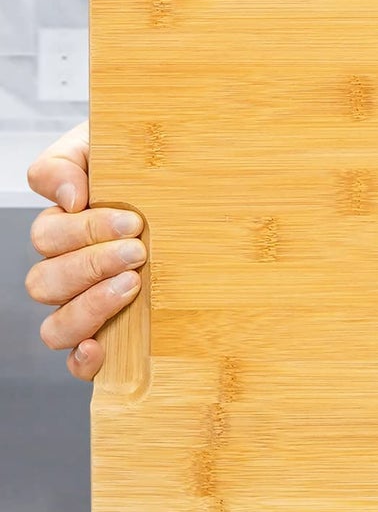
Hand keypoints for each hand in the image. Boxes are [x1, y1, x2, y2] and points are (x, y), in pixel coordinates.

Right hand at [24, 120, 148, 381]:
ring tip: (133, 285)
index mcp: (65, 228)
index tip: (134, 221)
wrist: (196, 197)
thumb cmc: (148, 177)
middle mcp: (68, 272)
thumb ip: (71, 162)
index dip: (84, 230)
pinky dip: (82, 358)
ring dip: (90, 306)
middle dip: (92, 265)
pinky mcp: (108, 338)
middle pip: (46, 280)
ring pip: (55, 323)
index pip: (48, 235)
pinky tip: (100, 347)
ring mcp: (85, 307)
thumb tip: (66, 196)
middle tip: (139, 251)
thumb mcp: (106, 151)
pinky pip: (76, 360)